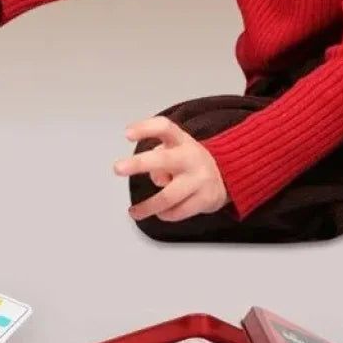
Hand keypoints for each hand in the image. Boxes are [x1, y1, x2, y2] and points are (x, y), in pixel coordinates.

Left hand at [113, 116, 227, 221]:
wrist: (224, 174)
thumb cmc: (188, 159)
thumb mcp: (176, 147)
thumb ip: (160, 154)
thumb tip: (156, 176)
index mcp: (181, 140)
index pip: (164, 127)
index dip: (145, 128)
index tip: (127, 134)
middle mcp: (190, 157)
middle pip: (163, 159)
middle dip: (139, 164)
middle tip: (118, 168)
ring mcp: (199, 179)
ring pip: (169, 196)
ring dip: (148, 206)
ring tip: (134, 212)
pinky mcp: (206, 199)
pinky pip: (179, 211)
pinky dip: (166, 214)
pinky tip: (160, 213)